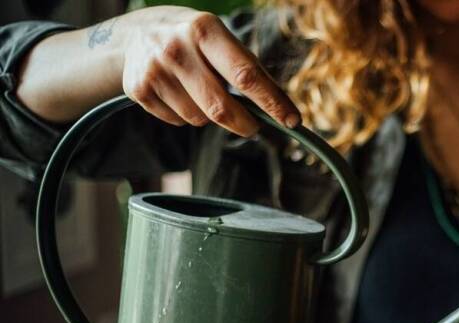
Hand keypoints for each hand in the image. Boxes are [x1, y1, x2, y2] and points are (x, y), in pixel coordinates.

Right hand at [120, 6, 299, 135]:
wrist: (135, 34)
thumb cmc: (194, 41)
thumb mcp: (221, 40)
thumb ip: (248, 69)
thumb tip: (281, 107)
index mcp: (205, 30)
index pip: (246, 75)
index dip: (272, 102)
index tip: (292, 120)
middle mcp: (177, 47)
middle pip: (221, 108)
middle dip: (245, 124)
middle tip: (254, 127)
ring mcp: (154, 70)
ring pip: (200, 119)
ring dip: (211, 116)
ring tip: (202, 93)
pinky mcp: (138, 90)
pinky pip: (179, 122)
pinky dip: (187, 116)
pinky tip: (180, 94)